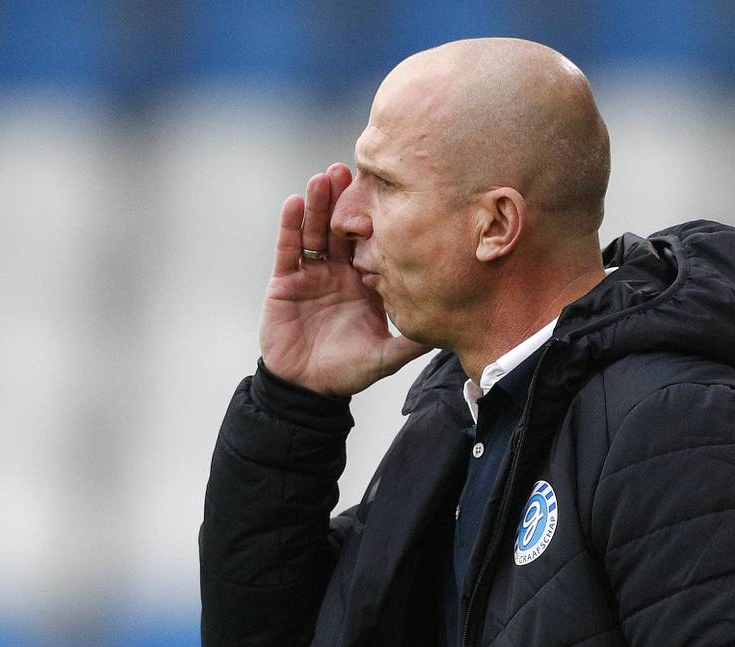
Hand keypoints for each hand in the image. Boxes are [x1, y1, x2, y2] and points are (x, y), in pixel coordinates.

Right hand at [259, 163, 428, 395]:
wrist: (306, 388)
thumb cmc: (346, 371)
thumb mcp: (385, 356)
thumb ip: (412, 341)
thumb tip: (450, 330)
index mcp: (365, 282)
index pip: (372, 243)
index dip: (377, 219)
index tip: (388, 191)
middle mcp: (339, 271)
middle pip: (342, 228)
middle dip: (345, 200)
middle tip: (353, 170)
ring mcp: (311, 274)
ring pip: (315, 231)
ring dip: (318, 203)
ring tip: (324, 177)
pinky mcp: (285, 281)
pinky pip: (288, 249)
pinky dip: (290, 226)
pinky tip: (294, 202)